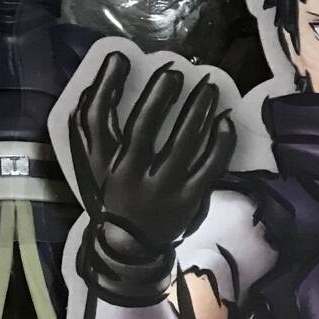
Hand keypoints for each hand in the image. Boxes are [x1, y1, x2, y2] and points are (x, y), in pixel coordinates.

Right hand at [69, 51, 234, 305]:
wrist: (128, 249)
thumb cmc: (110, 198)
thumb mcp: (94, 168)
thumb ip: (94, 131)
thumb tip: (93, 87)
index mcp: (117, 171)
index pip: (130, 127)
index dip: (148, 96)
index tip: (158, 69)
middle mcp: (143, 182)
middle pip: (159, 133)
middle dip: (174, 100)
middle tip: (189, 74)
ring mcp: (169, 193)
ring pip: (189, 148)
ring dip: (201, 114)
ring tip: (211, 89)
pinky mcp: (190, 202)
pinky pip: (210, 168)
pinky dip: (220, 143)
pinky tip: (225, 122)